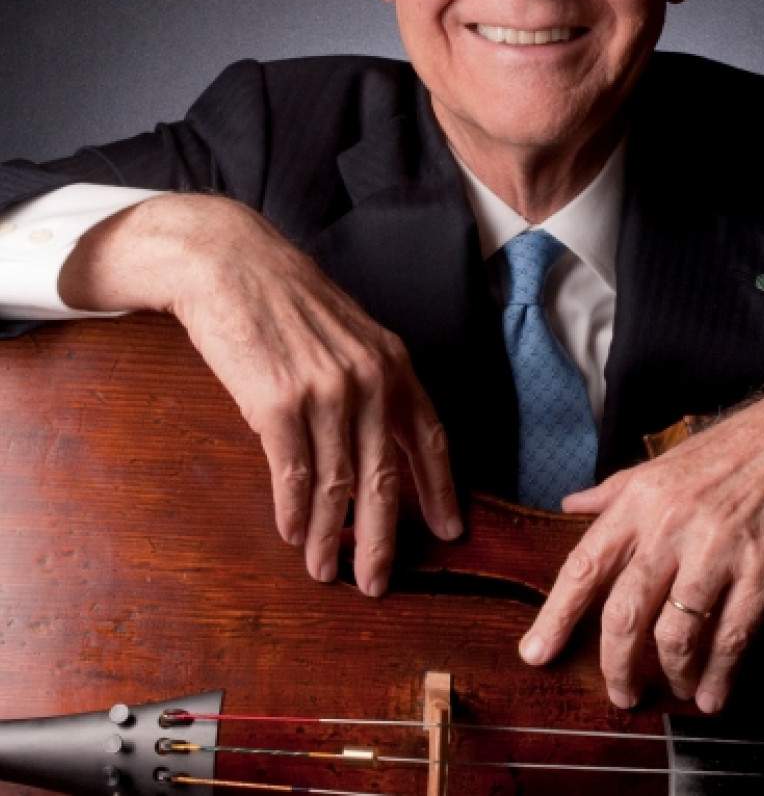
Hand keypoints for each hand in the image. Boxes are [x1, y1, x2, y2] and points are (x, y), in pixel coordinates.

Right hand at [59, 193, 462, 592]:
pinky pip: (292, 474)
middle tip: (378, 582)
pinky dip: (293, 512)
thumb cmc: (288, 300)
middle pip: (386, 478)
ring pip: (337, 485)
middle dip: (383, 538)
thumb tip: (377, 445)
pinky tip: (292, 534)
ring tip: (325, 570)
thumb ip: (371, 383)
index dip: (441, 489)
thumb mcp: (350, 334)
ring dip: (330, 537)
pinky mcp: (277, 401)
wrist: (231, 263)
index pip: (430, 438)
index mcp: (393, 363)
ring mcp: (325, 391)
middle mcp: (369, 379)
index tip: (450, 531)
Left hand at [519, 364, 763, 711]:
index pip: (584, 564)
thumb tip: (570, 505)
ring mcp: (718, 548)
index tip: (535, 653)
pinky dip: (720, 676)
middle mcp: (670, 524)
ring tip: (676, 689)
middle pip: (624, 613)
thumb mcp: (665, 462)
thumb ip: (615, 491)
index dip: (556, 615)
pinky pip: (731, 638)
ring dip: (672, 675)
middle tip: (620, 694)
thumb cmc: (736, 446)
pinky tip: (714, 694)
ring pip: (675, 634)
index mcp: (640, 498)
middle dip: (616, 664)